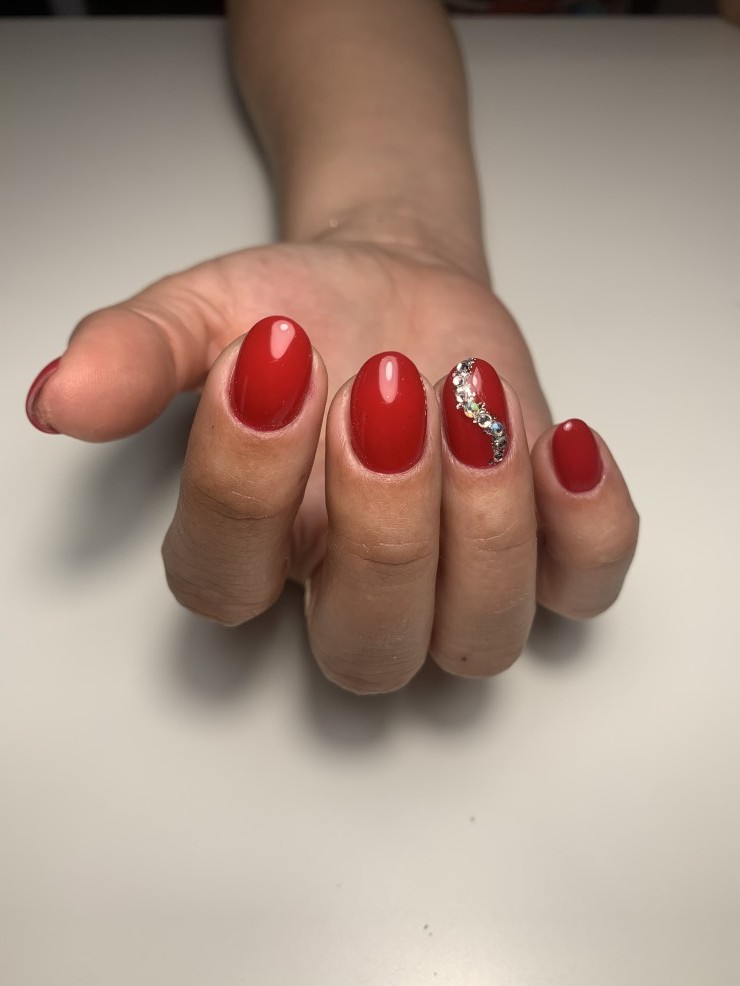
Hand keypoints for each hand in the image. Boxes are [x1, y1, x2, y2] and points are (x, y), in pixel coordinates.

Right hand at [27, 238, 638, 692]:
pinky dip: (591, 528)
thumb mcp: (210, 309)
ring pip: (479, 637)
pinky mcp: (543, 553)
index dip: (246, 480)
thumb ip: (139, 354)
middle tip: (386, 387)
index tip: (277, 351)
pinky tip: (562, 441)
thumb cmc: (304, 315)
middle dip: (383, 519)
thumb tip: (60, 395)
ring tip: (469, 397)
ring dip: (486, 520)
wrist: (396, 291)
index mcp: (255, 553)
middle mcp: (355, 593)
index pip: (228, 582)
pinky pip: (585, 587)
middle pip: (368, 645)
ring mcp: (455, 584)